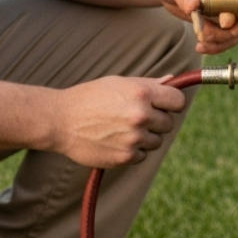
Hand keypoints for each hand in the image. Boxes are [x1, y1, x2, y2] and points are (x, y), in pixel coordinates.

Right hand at [50, 76, 187, 168]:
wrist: (59, 121)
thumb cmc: (89, 97)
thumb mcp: (118, 83)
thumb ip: (148, 84)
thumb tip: (174, 80)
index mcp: (141, 93)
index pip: (178, 101)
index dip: (171, 103)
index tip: (163, 105)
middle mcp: (141, 115)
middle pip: (168, 123)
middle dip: (156, 121)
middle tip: (134, 117)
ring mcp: (134, 138)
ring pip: (156, 141)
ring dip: (144, 137)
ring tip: (121, 128)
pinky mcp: (125, 157)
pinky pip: (142, 155)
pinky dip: (131, 150)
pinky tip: (114, 140)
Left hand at [157, 0, 237, 54]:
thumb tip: (194, 4)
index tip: (224, 22)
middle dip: (229, 32)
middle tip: (206, 35)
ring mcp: (230, 8)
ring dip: (220, 41)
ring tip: (200, 41)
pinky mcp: (222, 22)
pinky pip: (227, 38)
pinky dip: (216, 45)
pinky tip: (202, 46)